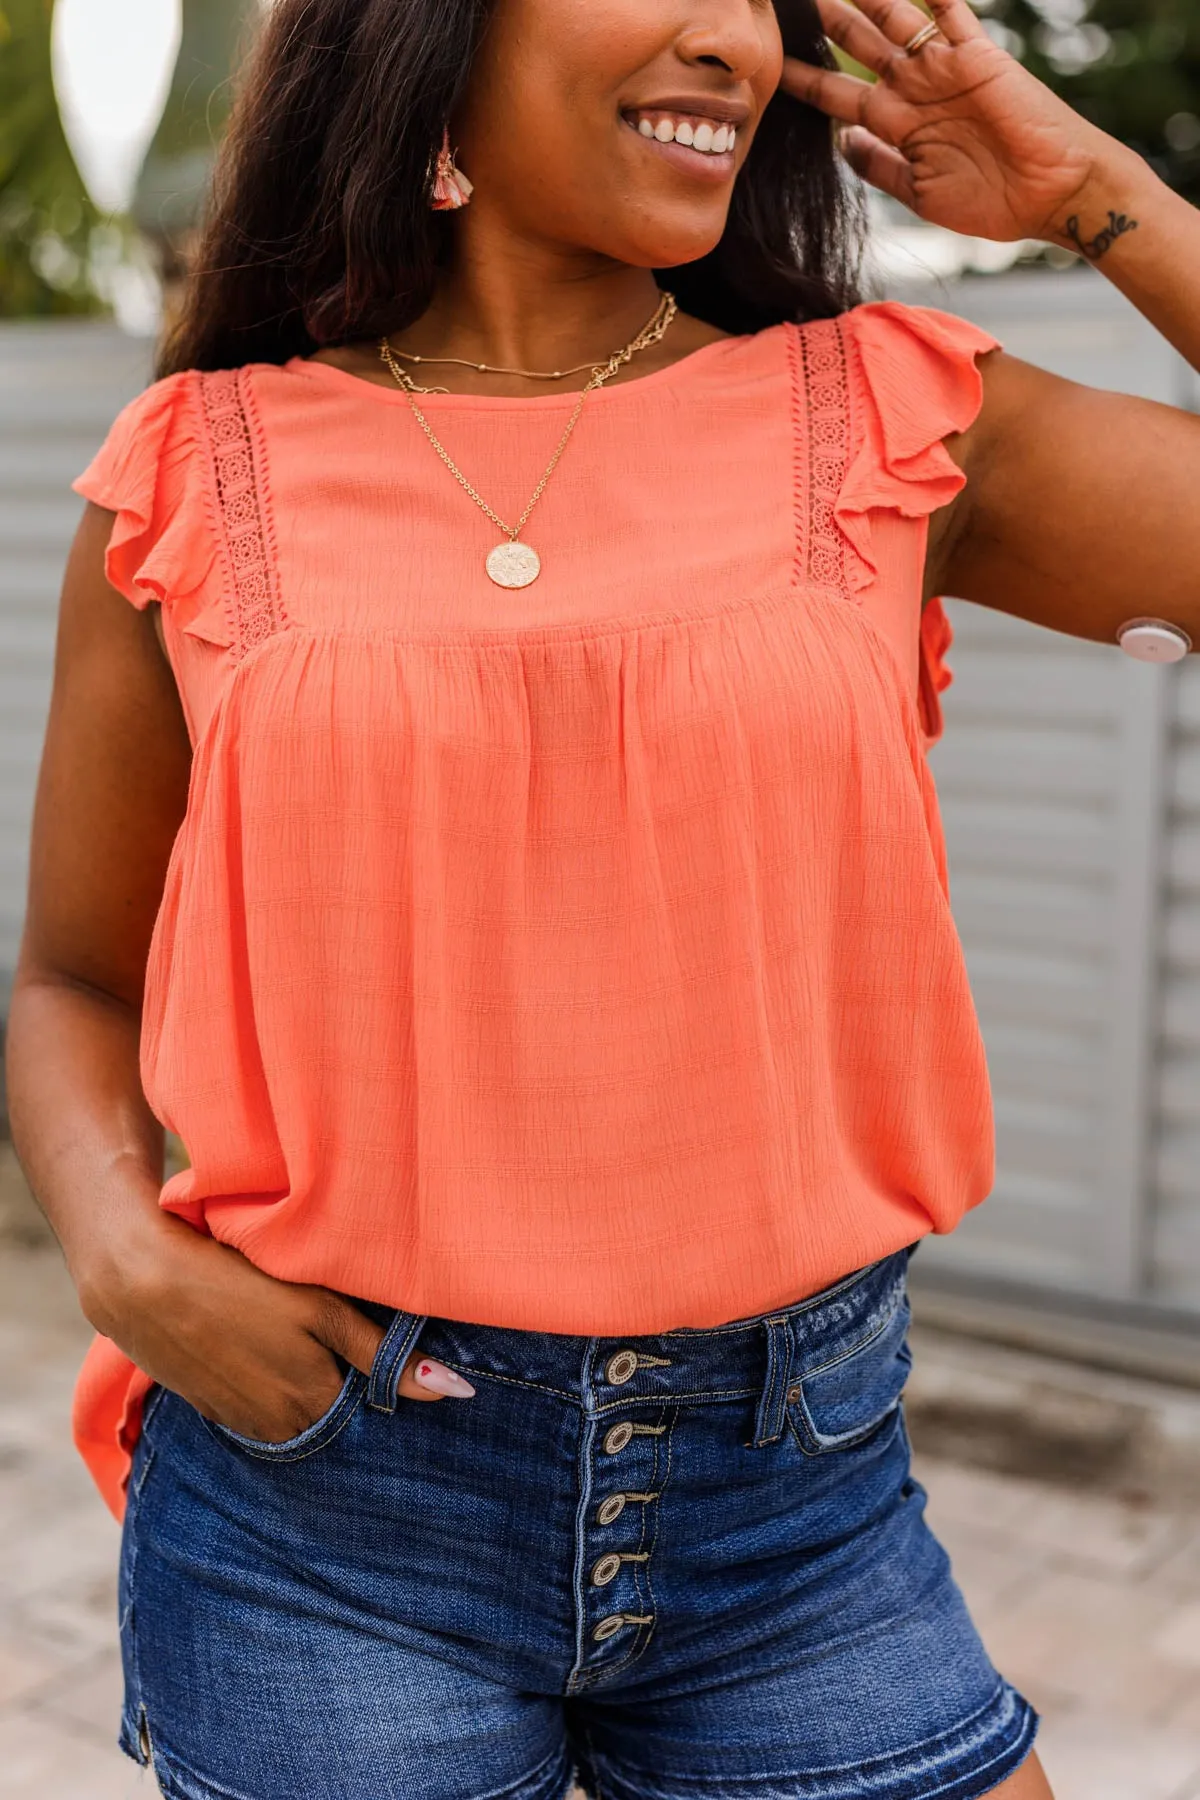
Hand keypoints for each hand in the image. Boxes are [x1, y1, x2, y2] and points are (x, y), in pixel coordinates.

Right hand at [77, 1207, 471, 1442]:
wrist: (142, 1283)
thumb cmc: (238, 1283)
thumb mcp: (320, 1308)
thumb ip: (384, 1354)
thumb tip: (454, 1390)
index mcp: (314, 1407)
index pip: (374, 1416)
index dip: (387, 1387)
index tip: (392, 1358)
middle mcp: (280, 1430)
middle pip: (337, 1421)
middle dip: (352, 1394)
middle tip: (348, 1346)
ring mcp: (242, 1425)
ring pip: (299, 1420)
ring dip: (310, 1393)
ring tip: (304, 1346)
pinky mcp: (213, 1411)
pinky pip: (262, 1414)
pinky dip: (275, 1391)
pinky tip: (269, 1354)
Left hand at [780, 0, 1136, 247]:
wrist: (1051, 193)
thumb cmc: (992, 203)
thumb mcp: (920, 192)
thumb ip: (880, 165)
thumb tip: (841, 139)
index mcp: (896, 125)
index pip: (837, 94)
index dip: (804, 77)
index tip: (770, 65)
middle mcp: (915, 90)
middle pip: (859, 44)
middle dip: (826, 20)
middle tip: (791, 3)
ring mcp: (944, 68)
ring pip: (896, 19)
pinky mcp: (977, 54)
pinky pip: (951, 9)